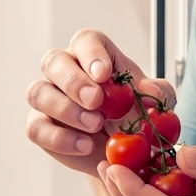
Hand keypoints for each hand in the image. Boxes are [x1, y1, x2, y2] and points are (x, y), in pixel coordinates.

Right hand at [25, 28, 174, 173]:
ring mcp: (48, 98)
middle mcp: (65, 71)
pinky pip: (36, 128)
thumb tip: (149, 90)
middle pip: (53, 61)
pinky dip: (59, 139)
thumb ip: (159, 93)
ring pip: (38, 92)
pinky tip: (84, 146)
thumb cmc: (136, 118)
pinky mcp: (40, 126)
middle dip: (74, 81)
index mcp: (93, 55)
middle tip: (96, 102)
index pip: (85, 41)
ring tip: (94, 126)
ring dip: (65, 109)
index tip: (104, 74)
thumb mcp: (159, 105)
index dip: (92, 54)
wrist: (124, 154)